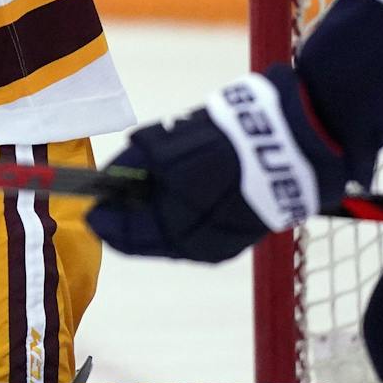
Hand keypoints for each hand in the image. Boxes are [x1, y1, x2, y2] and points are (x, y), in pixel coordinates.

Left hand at [86, 65, 346, 262]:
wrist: (292, 144)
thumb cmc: (227, 139)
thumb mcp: (171, 143)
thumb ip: (136, 162)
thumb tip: (108, 178)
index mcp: (177, 223)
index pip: (126, 232)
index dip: (105, 218)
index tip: (90, 205)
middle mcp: (197, 242)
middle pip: (147, 240)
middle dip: (126, 221)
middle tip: (110, 203)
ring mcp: (220, 243)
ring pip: (172, 241)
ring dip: (153, 222)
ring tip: (142, 198)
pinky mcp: (239, 238)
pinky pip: (198, 238)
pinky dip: (180, 223)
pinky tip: (176, 203)